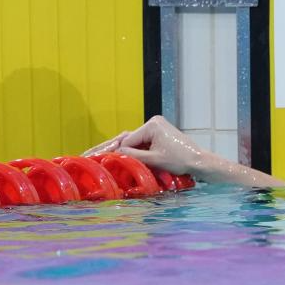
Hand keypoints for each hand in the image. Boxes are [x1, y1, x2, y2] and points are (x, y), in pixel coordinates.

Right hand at [84, 115, 206, 175]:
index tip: (97, 159)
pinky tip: (113, 157)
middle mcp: (152, 123)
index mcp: (151, 125)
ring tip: (94, 155)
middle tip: (86, 153)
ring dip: (118, 150)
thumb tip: (116, 153)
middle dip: (108, 148)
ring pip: (132, 142)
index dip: (115, 152)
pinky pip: (140, 144)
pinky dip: (130, 151)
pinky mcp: (157, 136)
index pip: (128, 140)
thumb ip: (134, 156)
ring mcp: (155, 128)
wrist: (198, 161)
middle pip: (126, 138)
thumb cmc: (179, 160)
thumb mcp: (154, 160)